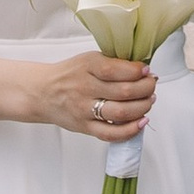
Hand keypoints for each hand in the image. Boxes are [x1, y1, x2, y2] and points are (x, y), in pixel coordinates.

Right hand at [23, 49, 157, 142]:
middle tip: (152, 85)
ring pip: (121, 113)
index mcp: (87, 66)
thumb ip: (112, 63)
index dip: (137, 71)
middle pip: (124, 91)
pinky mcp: (84, 127)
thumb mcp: (88, 60)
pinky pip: (110, 133)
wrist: (42, 92)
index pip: (117, 69)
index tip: (147, 70)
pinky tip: (141, 122)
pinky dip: (130, 130)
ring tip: (148, 101)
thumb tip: (143, 70)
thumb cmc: (70, 75)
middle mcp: (85, 88)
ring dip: (142, 107)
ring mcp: (84, 109)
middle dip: (146, 89)